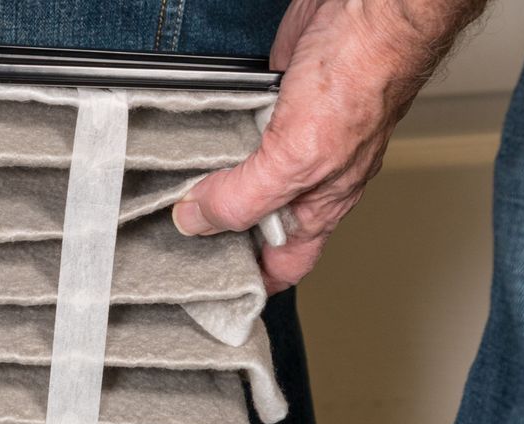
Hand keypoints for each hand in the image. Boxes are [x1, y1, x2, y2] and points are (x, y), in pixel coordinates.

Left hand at [171, 0, 486, 291]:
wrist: (367, 9)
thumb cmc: (363, 77)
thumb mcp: (297, 157)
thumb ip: (246, 197)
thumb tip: (197, 222)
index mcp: (320, 201)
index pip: (287, 263)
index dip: (253, 284)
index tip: (210, 295)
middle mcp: (303, 174)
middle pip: (251, 221)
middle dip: (212, 232)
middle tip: (163, 241)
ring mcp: (283, 137)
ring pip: (235, 176)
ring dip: (201, 183)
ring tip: (157, 197)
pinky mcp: (266, 101)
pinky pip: (228, 131)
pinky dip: (203, 138)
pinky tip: (176, 144)